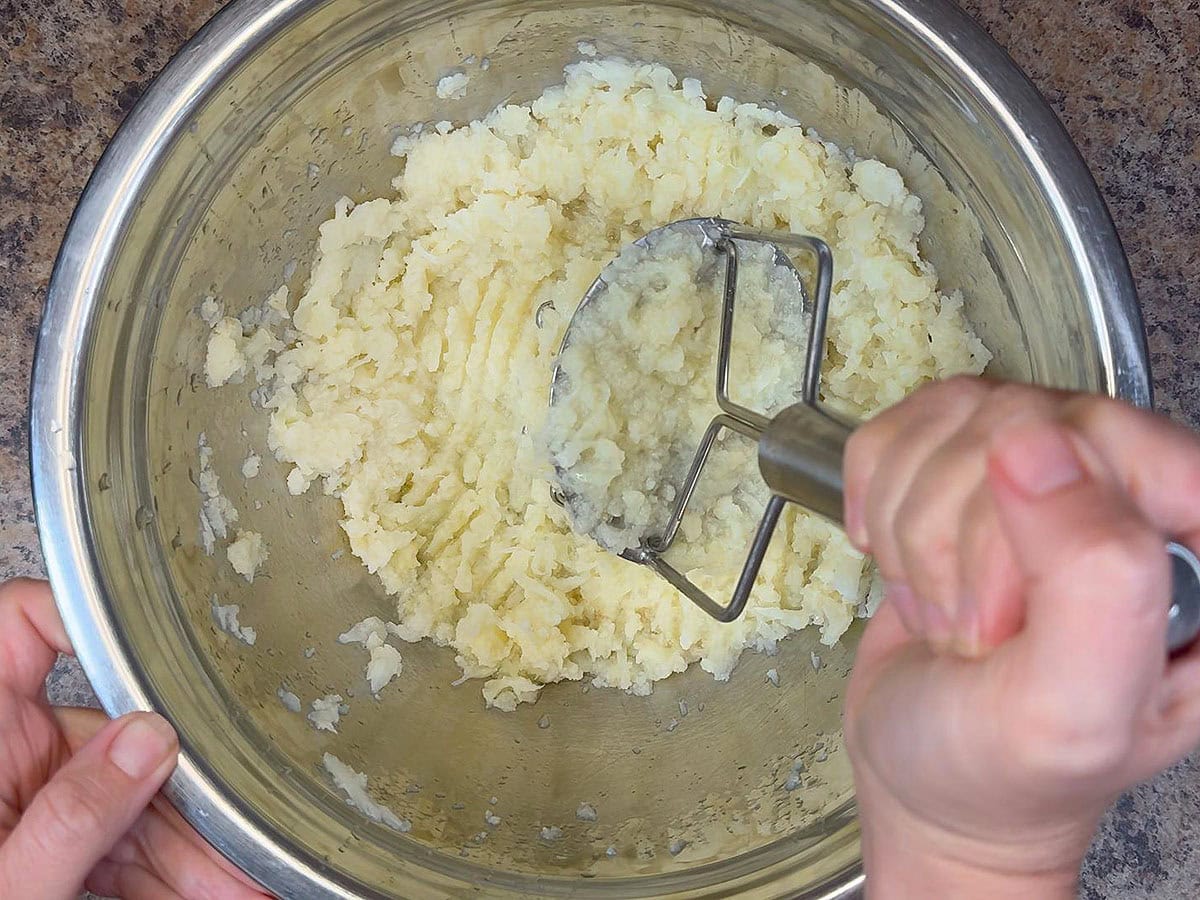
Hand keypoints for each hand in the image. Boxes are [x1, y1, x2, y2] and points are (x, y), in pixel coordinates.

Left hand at [0, 578, 270, 898]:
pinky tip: (214, 889)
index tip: (170, 644)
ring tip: (245, 880)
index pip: (24, 625)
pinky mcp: (49, 838)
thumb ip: (71, 815)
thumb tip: (150, 741)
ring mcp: (29, 795)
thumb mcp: (4, 886)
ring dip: (190, 845)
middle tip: (243, 829)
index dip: (94, 616)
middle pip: (113, 730)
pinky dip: (165, 872)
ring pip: (129, 794)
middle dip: (184, 789)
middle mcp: (2, 752)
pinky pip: (119, 840)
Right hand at [841, 377, 1199, 897]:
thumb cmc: (1004, 775)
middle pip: (1020, 421)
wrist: (927, 785)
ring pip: (952, 418)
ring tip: (946, 613)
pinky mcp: (968, 467)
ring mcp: (1048, 472)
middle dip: (958, 541)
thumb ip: (1095, 585)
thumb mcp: (1068, 714)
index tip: (1010, 618)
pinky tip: (904, 566)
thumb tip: (1032, 441)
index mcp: (1196, 546)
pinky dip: (876, 503)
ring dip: (913, 532)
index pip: (1114, 442)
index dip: (1037, 522)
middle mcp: (1133, 494)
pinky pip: (900, 424)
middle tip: (974, 631)